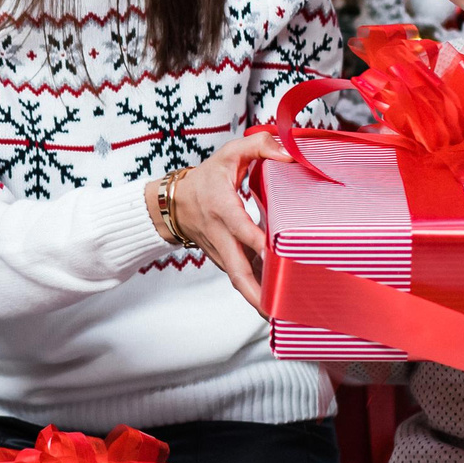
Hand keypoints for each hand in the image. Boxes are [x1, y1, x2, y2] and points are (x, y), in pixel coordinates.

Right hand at [151, 130, 292, 309]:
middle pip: (237, 270)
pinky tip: (277, 303)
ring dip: (259, 299)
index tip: (275, 254)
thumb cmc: (206, 179)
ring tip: (283, 317)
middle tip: (277, 309)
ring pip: (240, 279)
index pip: (242, 228)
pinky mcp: (224, 260)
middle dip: (256, 292)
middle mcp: (221, 236)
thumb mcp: (229, 153)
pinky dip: (257, 292)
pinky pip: (241, 277)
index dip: (258, 242)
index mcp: (223, 208)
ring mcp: (221, 252)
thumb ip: (259, 146)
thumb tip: (289, 153)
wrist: (174, 204)